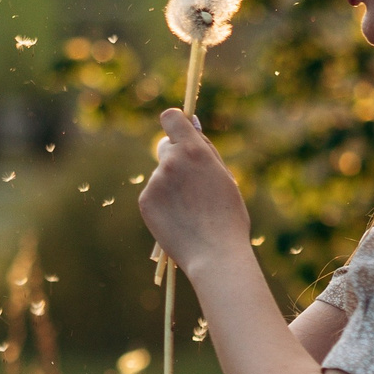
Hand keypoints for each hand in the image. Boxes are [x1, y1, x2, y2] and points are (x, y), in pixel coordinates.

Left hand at [139, 109, 251, 274]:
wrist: (215, 254)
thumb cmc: (228, 216)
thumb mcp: (224, 176)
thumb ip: (205, 150)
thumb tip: (191, 123)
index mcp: (194, 150)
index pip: (171, 118)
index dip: (175, 123)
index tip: (180, 131)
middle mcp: (171, 161)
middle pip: (165, 148)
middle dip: (176, 159)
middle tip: (194, 186)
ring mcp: (155, 181)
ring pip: (161, 175)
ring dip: (171, 185)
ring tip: (191, 211)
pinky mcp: (145, 200)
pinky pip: (153, 194)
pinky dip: (163, 203)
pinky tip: (178, 220)